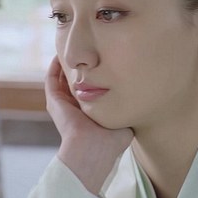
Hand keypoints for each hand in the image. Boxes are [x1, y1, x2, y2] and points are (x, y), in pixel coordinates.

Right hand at [45, 56, 132, 193]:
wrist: (93, 150)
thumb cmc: (112, 141)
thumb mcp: (125, 122)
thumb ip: (131, 109)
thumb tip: (145, 99)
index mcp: (90, 112)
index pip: (91, 90)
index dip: (96, 76)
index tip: (106, 60)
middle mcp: (76, 107)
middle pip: (76, 82)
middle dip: (81, 67)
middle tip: (89, 50)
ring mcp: (63, 104)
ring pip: (61, 79)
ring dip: (66, 64)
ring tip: (72, 47)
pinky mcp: (54, 101)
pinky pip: (51, 80)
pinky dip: (54, 67)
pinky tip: (59, 54)